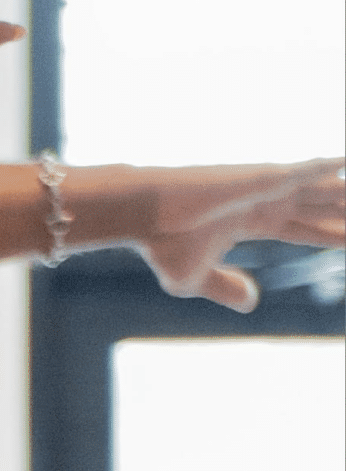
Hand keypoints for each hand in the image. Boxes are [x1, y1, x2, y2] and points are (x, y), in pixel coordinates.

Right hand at [134, 159, 345, 311]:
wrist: (145, 216)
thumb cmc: (162, 244)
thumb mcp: (195, 279)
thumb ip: (225, 288)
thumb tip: (252, 302)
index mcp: (252, 221)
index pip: (303, 229)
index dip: (329, 234)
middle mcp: (264, 200)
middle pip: (319, 208)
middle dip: (345, 215)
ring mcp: (266, 186)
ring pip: (322, 191)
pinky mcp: (263, 177)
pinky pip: (308, 171)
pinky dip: (330, 168)